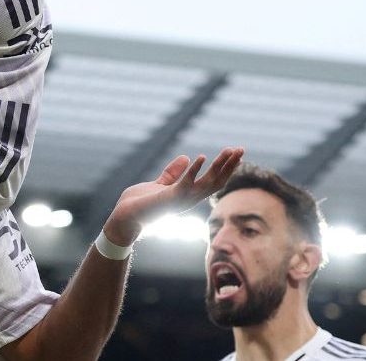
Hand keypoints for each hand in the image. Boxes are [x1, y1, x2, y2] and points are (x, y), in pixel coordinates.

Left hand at [104, 147, 244, 245]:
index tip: (236, 154)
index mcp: (188, 195)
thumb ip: (172, 173)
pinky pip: (186, 184)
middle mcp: (188, 199)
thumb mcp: (160, 184)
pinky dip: (194, 170)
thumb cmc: (140, 204)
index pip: (213, 181)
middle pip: (216, 182)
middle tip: (242, 148)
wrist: (123, 218)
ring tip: (230, 150)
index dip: (226, 169)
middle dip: (229, 165)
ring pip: (207, 183)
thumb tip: (185, 157)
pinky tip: (200, 157)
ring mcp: (181, 200)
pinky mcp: (169, 198)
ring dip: (219, 166)